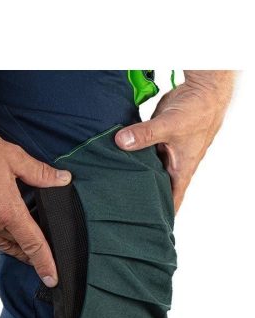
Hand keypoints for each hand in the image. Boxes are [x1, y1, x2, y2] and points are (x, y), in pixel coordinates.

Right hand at [0, 119, 70, 286]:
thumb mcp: (13, 157)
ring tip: (21, 244)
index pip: (32, 244)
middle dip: (29, 254)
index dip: (45, 263)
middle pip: (15, 247)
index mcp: (6, 211)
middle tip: (40, 257)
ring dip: (11, 245)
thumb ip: (40, 173)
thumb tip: (62, 179)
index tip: (52, 278)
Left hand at [115, 71, 234, 211]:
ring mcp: (165, 153)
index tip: (149, 229)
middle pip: (156, 188)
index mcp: (182, 169)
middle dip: (142, 199)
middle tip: (121, 213)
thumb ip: (144, 134)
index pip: (172, 199)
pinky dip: (131, 159)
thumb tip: (120, 142)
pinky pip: (142, 154)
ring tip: (113, 192)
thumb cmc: (197, 111)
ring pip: (147, 171)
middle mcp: (173, 165)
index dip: (162, 215)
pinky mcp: (157, 140)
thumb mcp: (169, 125)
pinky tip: (115, 164)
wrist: (203, 88)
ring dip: (134, 178)